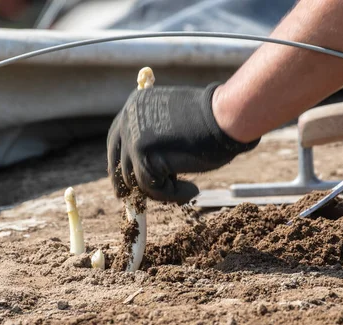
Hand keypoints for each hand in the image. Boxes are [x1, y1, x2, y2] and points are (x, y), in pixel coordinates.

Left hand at [107, 83, 259, 204]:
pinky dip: (173, 195)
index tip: (126, 184)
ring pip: (137, 181)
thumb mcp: (174, 122)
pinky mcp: (145, 157)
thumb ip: (155, 137)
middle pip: (119, 164)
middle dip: (129, 186)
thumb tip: (145, 168)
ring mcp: (134, 139)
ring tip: (187, 188)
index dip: (120, 166)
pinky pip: (153, 189)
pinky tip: (193, 190)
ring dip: (161, 190)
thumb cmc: (212, 118)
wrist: (226, 116)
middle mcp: (129, 120)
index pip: (116, 142)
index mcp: (134, 105)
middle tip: (137, 201)